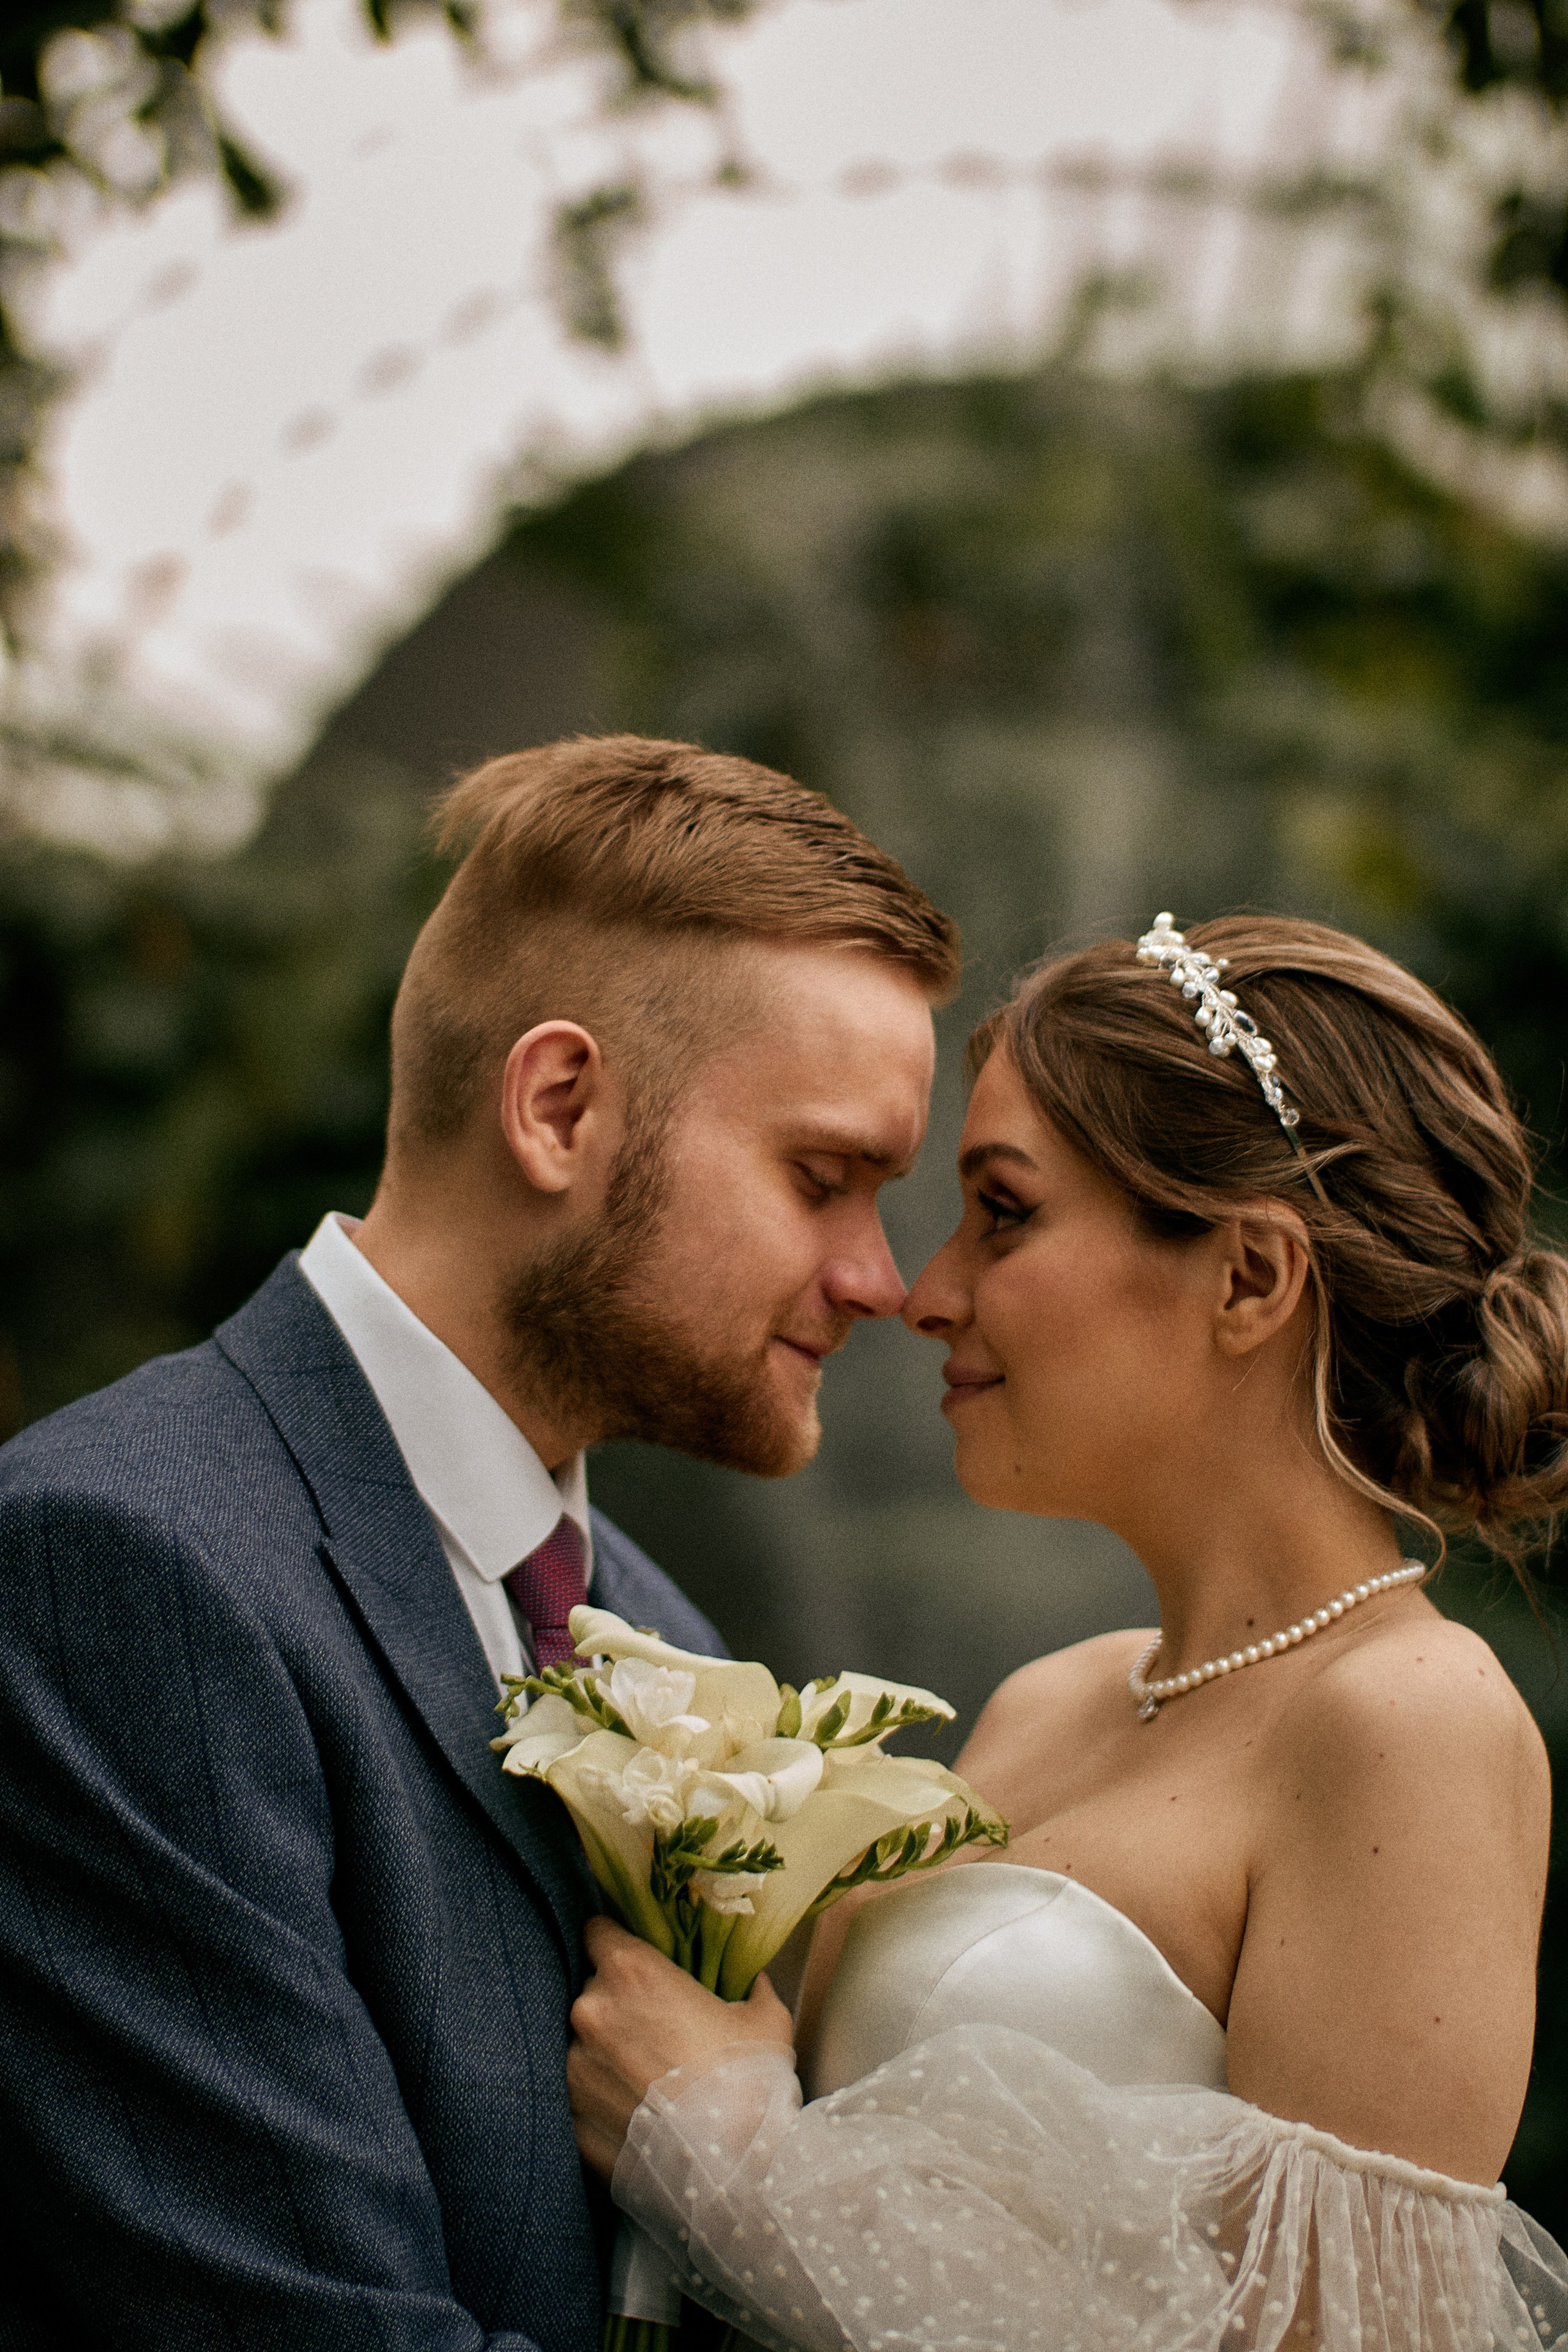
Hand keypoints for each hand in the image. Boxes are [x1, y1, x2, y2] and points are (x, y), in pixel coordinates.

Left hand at [568, 1916, 795, 2179]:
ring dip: (604, 2054)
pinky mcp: (569, 2117)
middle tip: (652, 2032)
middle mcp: (591, 2010)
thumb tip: (755, 1984)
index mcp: (632, 1971)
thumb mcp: (764, 2019)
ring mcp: (573, 2066)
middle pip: (591, 1990)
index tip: (633, 1965)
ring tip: (644, 2081)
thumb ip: (751, 1990)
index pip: (597, 1932)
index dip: (615, 1945)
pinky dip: (599, 2098)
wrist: (733, 2169)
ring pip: (581, 2044)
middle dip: (617, 2006)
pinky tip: (633, 2113)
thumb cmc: (749, 2081)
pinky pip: (578, 2094)